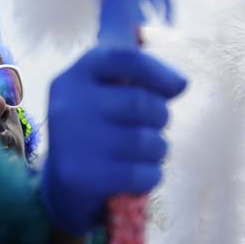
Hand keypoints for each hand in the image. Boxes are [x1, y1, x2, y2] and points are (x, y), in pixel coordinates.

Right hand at [40, 47, 186, 234]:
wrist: (63, 184)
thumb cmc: (95, 131)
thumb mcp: (102, 93)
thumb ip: (133, 75)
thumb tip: (180, 81)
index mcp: (75, 75)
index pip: (125, 59)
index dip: (160, 72)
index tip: (178, 87)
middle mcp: (68, 103)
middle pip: (146, 104)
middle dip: (161, 119)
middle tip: (150, 128)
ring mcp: (72, 139)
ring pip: (150, 142)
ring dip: (157, 151)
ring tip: (139, 153)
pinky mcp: (82, 174)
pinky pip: (145, 173)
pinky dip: (149, 177)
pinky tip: (132, 175)